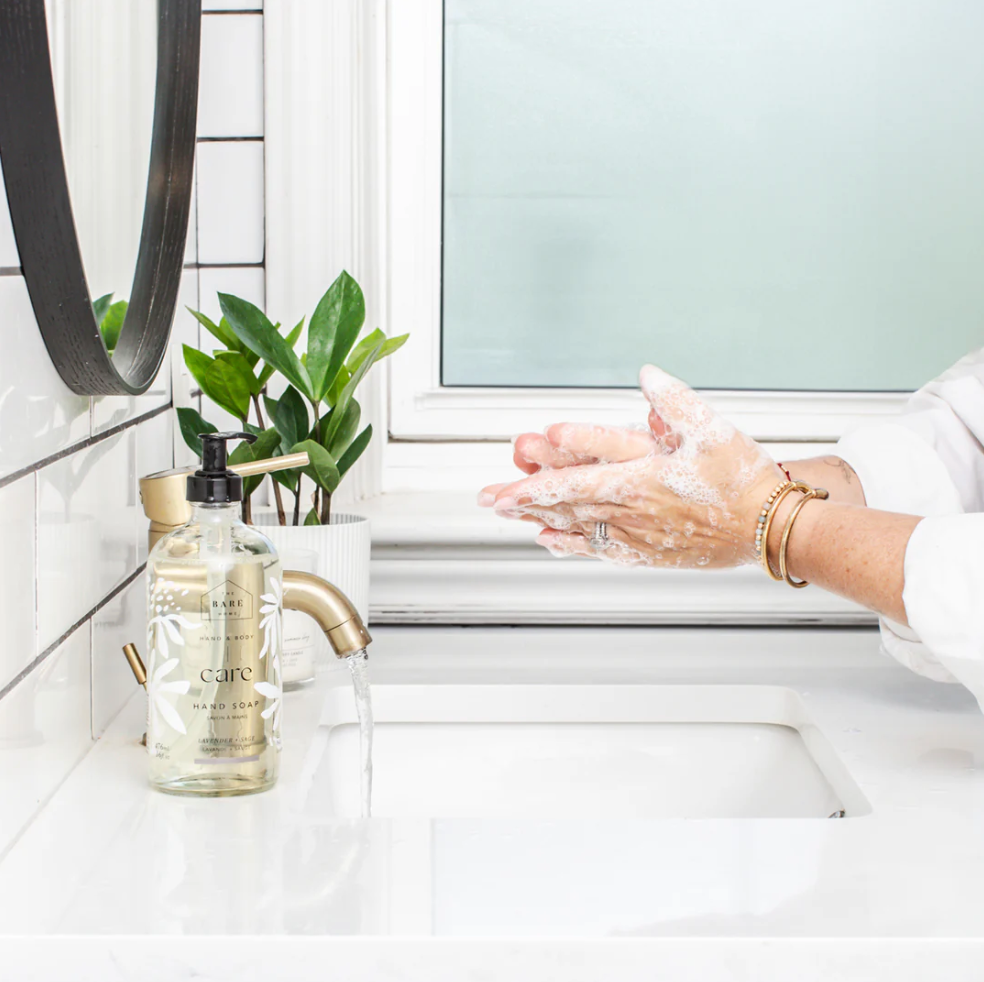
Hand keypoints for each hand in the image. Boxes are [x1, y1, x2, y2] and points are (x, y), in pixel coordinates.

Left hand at [478, 365, 782, 568]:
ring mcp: (639, 534)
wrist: (769, 527)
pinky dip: (571, 545)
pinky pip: (601, 550)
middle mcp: (634, 511)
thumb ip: (675, 400)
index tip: (507, 483)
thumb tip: (646, 375)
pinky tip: (551, 541)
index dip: (538, 480)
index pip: (578, 478)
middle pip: (566, 506)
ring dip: (540, 519)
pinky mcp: (650, 551)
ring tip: (509, 516)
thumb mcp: (713, 429)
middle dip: (523, 501)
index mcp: (643, 479)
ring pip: (578, 528)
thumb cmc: (743, 480)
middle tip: (488, 499)